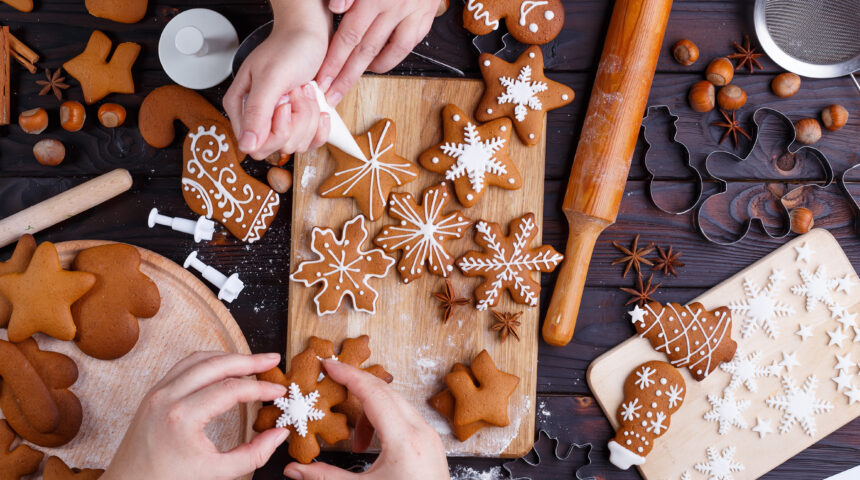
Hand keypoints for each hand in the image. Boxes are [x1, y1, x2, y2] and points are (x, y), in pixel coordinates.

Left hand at [101, 352, 288, 479]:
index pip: (231, 390)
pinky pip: (185, 366)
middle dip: (249, 360)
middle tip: (273, 360)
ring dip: (228, 357)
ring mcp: (157, 391)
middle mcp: (167, 396)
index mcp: (182, 417)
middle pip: (216, 364)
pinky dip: (209, 362)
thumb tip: (279, 435)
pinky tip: (225, 367)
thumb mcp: (215, 473)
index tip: (279, 391)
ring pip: (199, 358)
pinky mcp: (153, 392)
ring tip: (253, 362)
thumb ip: (253, 455)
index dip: (260, 388)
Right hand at [224, 21, 331, 159]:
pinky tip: (319, 107)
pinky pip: (311, 142)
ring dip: (309, 116)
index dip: (276, 130)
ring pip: (297, 144)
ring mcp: (281, 123)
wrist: (310, 35)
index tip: (285, 105)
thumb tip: (246, 145)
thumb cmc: (289, 48)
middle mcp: (259, 118)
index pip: (256, 146)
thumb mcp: (271, 78)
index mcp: (241, 108)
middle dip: (296, 121)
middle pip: (278, 147)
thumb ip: (257, 112)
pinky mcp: (300, 124)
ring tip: (304, 91)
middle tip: (296, 93)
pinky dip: (320, 125)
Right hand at [283, 359, 448, 479]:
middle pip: (385, 392)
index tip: (328, 365)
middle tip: (332, 385)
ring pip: (396, 404)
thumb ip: (325, 478)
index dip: (348, 375)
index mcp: (404, 441)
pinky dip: (385, 421)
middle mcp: (421, 432)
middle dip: (356, 387)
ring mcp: (430, 437)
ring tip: (355, 442)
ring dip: (370, 411)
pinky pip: (406, 418)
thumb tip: (294, 469)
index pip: (372, 393)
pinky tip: (372, 445)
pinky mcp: (432, 445)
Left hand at [317, 0, 438, 104]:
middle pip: (364, 50)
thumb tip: (336, 7)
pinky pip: (406, 45)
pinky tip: (375, 65)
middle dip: (344, 75)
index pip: (348, 35)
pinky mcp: (425, 17)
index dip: (333, 60)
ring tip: (347, 83)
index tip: (321, 79)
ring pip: (386, 51)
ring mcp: (412, 13)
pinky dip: (389, 58)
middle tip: (330, 94)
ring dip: (365, 71)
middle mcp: (394, 6)